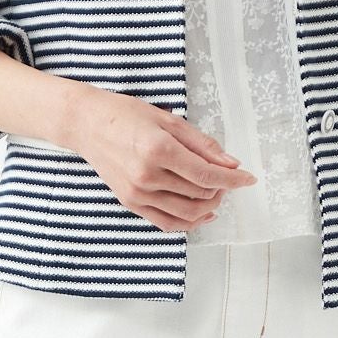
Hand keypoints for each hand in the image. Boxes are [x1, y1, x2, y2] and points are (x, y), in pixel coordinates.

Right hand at [70, 86, 257, 232]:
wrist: (88, 125)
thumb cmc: (127, 115)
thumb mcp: (168, 119)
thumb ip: (201, 144)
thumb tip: (231, 163)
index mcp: (159, 149)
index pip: (206, 175)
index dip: (233, 180)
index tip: (249, 179)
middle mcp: (147, 175)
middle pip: (199, 194)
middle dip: (222, 189)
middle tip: (229, 177)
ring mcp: (137, 193)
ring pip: (187, 213)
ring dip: (209, 206)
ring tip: (216, 193)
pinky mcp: (130, 203)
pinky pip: (166, 223)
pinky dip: (189, 222)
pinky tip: (202, 213)